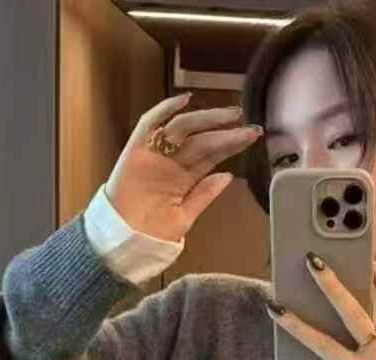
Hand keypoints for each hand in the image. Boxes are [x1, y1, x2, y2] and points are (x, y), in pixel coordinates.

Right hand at [106, 93, 263, 243]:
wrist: (123, 242)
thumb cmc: (151, 235)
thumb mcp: (184, 217)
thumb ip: (204, 195)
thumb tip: (228, 176)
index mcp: (184, 177)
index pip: (212, 155)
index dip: (231, 144)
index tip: (252, 136)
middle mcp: (172, 161)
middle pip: (202, 139)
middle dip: (225, 130)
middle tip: (250, 125)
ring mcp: (154, 154)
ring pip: (183, 128)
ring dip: (206, 118)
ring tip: (231, 114)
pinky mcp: (136, 150)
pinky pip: (150, 124)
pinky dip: (164, 110)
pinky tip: (184, 102)